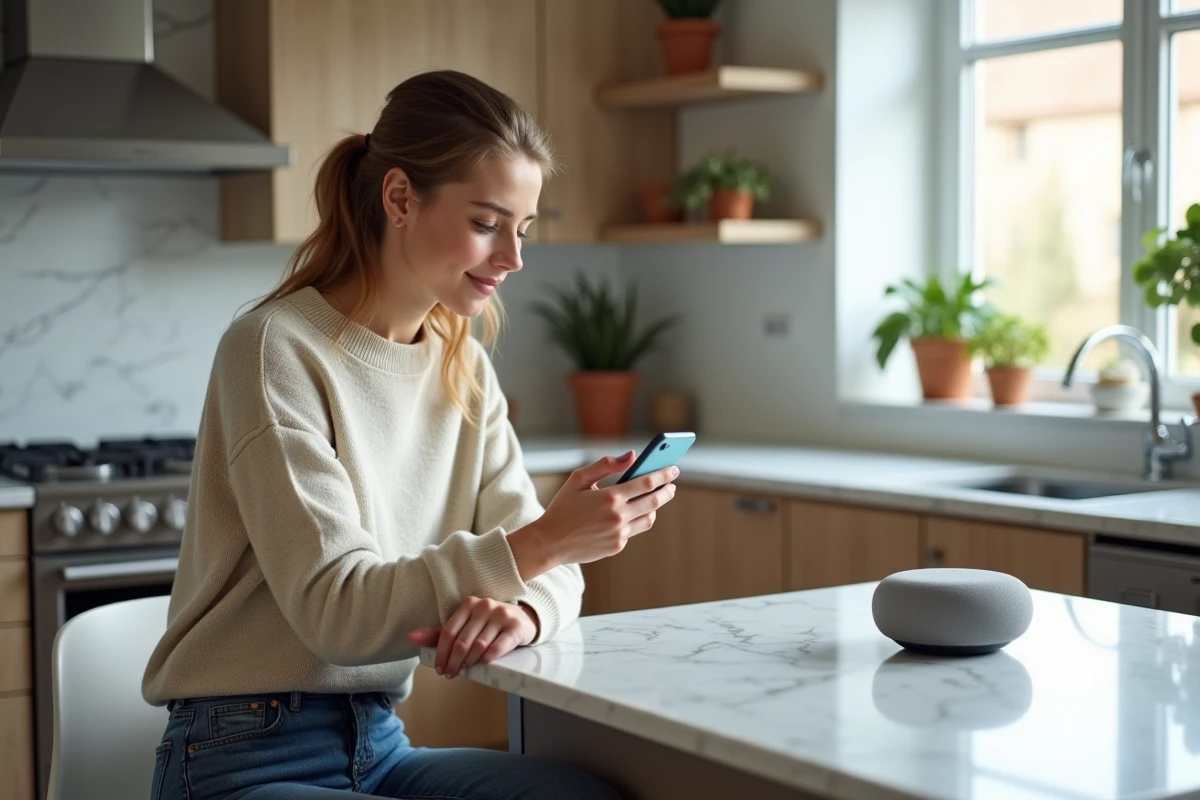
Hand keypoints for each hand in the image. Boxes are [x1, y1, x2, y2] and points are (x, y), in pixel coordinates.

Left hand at [407, 596, 537, 677]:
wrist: (524, 619)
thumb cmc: (489, 624)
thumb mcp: (466, 624)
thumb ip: (439, 633)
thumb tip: (410, 638)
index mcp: (468, 604)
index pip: (448, 631)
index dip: (441, 653)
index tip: (439, 668)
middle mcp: (485, 606)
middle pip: (462, 640)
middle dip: (453, 661)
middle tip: (450, 674)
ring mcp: (502, 615)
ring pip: (479, 645)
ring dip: (469, 662)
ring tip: (465, 670)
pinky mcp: (516, 627)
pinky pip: (498, 646)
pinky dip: (488, 658)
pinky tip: (483, 663)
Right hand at [507, 452, 679, 579]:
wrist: (550, 542)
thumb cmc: (563, 507)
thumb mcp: (579, 479)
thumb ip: (606, 465)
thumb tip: (632, 456)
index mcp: (610, 497)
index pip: (647, 482)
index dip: (663, 474)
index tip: (673, 468)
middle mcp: (618, 517)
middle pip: (654, 501)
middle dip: (667, 490)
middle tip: (672, 483)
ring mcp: (619, 534)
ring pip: (648, 518)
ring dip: (655, 506)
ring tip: (655, 497)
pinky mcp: (617, 546)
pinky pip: (634, 530)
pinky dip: (636, 519)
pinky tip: (632, 512)